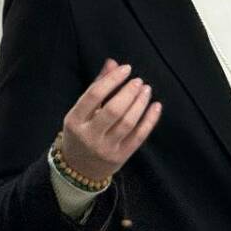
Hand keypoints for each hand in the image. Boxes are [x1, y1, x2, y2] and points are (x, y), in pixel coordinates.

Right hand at [59, 58, 162, 180]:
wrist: (79, 168)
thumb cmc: (81, 131)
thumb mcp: (82, 111)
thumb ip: (97, 86)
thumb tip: (113, 62)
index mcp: (74, 121)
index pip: (93, 95)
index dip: (112, 79)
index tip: (126, 69)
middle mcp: (89, 136)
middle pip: (113, 110)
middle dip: (129, 92)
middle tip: (139, 81)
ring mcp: (106, 148)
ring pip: (127, 123)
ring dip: (140, 103)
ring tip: (147, 89)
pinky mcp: (121, 156)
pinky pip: (139, 136)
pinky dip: (150, 120)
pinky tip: (156, 106)